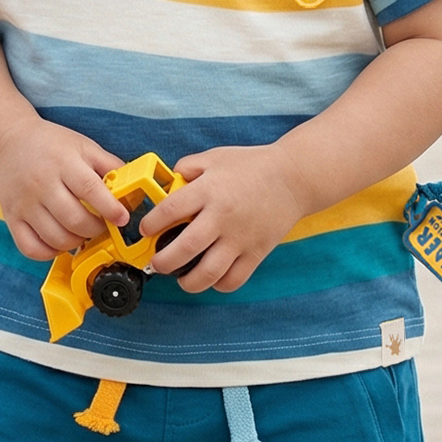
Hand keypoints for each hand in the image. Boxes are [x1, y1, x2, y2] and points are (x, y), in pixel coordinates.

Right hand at [0, 118, 127, 261]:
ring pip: (55, 237)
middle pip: (73, 219)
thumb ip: (109, 165)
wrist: (8, 143)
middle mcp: (41, 184)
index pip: (89, 189)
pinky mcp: (12, 218)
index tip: (122, 218)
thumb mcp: (83, 146)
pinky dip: (50, 253)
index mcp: (63, 162)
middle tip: (102, 225)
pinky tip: (60, 242)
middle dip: (95, 229)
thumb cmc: (51, 145)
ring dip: (76, 242)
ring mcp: (24, 204)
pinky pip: (31, 248)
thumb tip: (133, 189)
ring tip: (82, 232)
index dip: (110, 208)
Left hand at [140, 146, 307, 293]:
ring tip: (181, 277)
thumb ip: (187, 168)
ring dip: (187, 282)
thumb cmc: (252, 166)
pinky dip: (218, 284)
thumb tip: (166, 183)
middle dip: (162, 262)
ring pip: (208, 273)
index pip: (169, 211)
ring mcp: (240, 238)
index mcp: (209, 190)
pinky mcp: (256, 253)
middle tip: (156, 262)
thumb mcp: (215, 157)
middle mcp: (222, 217)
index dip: (151, 224)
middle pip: (183, 249)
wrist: (294, 178)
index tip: (146, 230)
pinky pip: (233, 280)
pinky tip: (211, 276)